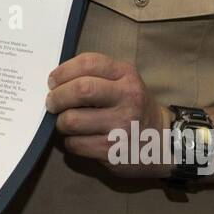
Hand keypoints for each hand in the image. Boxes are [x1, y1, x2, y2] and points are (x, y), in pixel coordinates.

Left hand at [45, 52, 173, 177]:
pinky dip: (69, 141)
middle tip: (51, 103)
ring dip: (60, 122)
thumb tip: (55, 82)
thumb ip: (96, 76)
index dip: (63, 71)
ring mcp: (121, 126)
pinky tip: (77, 138)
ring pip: (72, 120)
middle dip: (56, 97)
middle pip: (80, 90)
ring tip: (65, 122)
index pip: (89, 63)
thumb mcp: (124, 82)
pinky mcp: (113, 151)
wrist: (162, 142)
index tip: (53, 81)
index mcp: (127, 75)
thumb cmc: (134, 107)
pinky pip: (75, 143)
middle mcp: (127, 98)